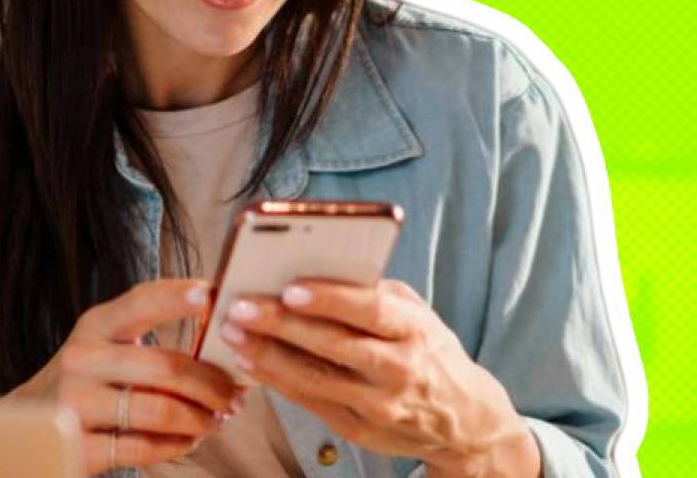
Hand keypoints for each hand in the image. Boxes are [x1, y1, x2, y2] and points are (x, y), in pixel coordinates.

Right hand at [0, 278, 245, 475]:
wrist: (23, 428)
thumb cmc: (84, 382)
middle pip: (165, 366)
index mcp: (94, 325)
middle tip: (234, 395)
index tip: (213, 296)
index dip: (178, 297)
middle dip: (212, 384)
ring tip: (216, 420)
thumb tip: (222, 336)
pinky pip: (143, 448)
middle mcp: (80, 359)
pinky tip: (187, 440)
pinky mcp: (77, 447)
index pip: (140, 302)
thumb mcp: (103, 346)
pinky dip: (176, 445)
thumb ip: (148, 337)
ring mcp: (74, 405)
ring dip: (201, 419)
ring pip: (160, 411)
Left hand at [217, 279, 540, 477]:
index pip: (371, 310)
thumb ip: (374, 293)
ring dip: (267, 354)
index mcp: (416, 330)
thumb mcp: (417, 313)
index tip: (290, 288)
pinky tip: (247, 362)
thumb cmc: (429, 351)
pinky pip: (310, 402)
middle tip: (240, 306)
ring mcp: (379, 404)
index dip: (330, 299)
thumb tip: (316, 267)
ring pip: (315, 378)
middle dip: (281, 325)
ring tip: (232, 332)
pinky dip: (275, 381)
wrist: (464, 420)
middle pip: (334, 345)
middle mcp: (400, 369)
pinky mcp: (360, 429)